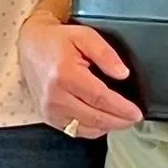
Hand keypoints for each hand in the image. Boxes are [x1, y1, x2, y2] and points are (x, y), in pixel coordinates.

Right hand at [19, 12, 141, 138]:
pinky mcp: (48, 117)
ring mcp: (50, 110)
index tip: (137, 113)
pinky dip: (93, 129)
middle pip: (96, 118)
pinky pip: (75, 131)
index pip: (100, 99)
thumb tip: (123, 74)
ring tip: (122, 120)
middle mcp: (55, 96)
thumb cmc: (57, 41)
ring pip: (87, 129)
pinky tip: (103, 122)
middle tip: (134, 119)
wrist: (30, 46)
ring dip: (108, 127)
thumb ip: (106, 54)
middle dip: (119, 121)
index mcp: (65, 75)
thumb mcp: (85, 36)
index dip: (122, 108)